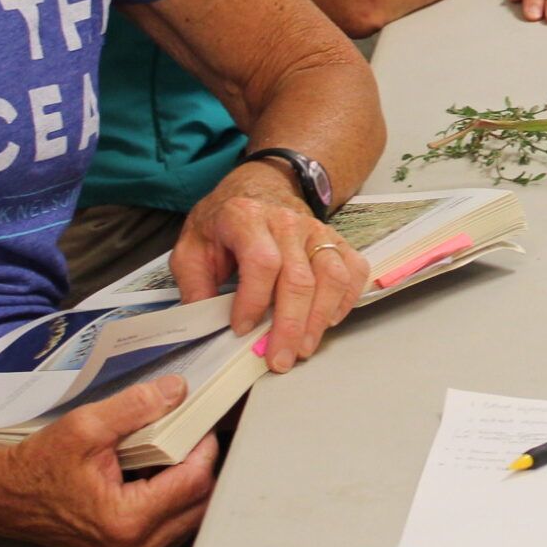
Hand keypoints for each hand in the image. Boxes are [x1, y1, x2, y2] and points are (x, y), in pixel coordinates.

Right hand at [0, 376, 218, 546]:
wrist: (4, 498)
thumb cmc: (38, 466)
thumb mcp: (85, 427)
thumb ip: (136, 407)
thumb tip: (178, 391)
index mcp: (127, 522)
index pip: (196, 481)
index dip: (203, 446)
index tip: (196, 423)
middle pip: (201, 502)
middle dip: (199, 465)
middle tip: (185, 436)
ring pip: (192, 518)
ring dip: (188, 485)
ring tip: (168, 457)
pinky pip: (174, 529)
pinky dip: (174, 502)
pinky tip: (155, 480)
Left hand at [173, 171, 369, 371]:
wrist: (261, 188)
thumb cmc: (225, 223)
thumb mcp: (192, 246)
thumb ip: (194, 283)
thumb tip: (204, 322)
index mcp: (246, 218)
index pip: (262, 262)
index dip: (253, 300)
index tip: (242, 329)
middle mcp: (287, 222)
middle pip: (298, 278)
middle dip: (289, 325)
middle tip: (279, 358)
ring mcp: (317, 231)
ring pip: (331, 277)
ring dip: (319, 319)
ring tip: (303, 349)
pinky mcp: (336, 241)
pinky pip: (354, 271)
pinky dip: (346, 300)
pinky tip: (328, 322)